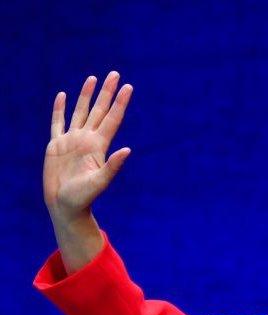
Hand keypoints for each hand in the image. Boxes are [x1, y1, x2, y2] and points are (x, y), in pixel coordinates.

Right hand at [44, 71, 132, 222]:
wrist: (65, 206)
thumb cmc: (84, 197)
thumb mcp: (100, 182)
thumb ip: (113, 166)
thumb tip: (128, 150)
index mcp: (98, 146)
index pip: (112, 118)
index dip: (120, 103)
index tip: (128, 87)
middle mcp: (87, 139)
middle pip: (99, 110)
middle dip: (106, 92)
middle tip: (115, 74)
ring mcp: (71, 141)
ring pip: (80, 111)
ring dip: (86, 95)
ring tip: (93, 78)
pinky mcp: (56, 146)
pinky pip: (57, 123)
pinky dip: (59, 109)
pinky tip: (62, 96)